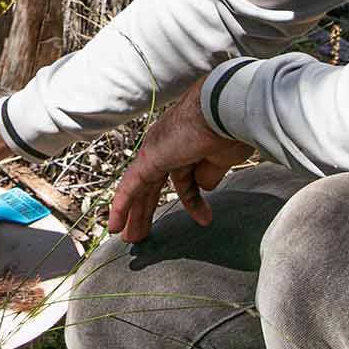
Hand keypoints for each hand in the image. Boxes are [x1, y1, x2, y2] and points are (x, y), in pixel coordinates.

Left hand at [107, 81, 253, 243]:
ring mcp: (157, 150)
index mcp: (190, 146)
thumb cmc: (233, 128)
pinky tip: (115, 225)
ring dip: (135, 214)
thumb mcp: (224, 158)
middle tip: (143, 233)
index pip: (185, 178)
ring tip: (130, 238)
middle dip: (148, 210)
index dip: (193, 201)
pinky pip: (131, 185)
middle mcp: (169, 147)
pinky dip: (122, 206)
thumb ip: (210, 173)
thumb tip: (203, 186)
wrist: (227, 110)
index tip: (203, 218)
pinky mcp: (149, 157)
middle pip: (154, 186)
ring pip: (140, 188)